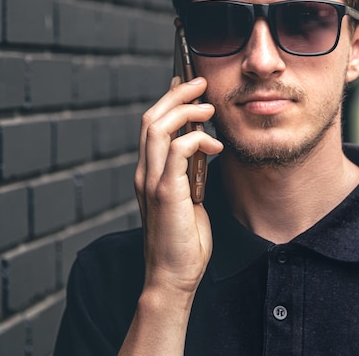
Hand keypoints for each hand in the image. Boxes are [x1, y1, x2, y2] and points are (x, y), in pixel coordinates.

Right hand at [135, 76, 223, 295]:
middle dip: (176, 94)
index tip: (187, 83)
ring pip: (157, 127)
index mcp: (149, 172)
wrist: (173, 275)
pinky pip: (176, 150)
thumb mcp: (188, 197)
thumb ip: (188, 172)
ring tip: (209, 108)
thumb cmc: (183, 239)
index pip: (151, 125)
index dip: (168, 99)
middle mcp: (144, 172)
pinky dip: (196, 139)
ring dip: (185, 110)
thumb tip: (202, 147)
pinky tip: (215, 146)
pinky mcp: (165, 193)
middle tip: (201, 83)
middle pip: (151, 117)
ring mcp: (151, 182)